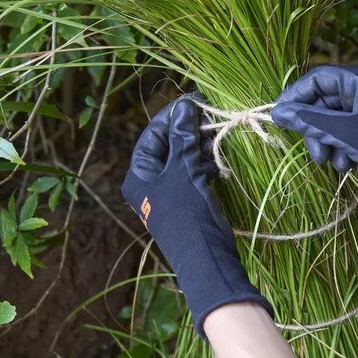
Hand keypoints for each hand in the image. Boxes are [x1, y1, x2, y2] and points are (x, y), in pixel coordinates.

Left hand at [121, 95, 271, 338]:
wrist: (205, 256)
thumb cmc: (187, 212)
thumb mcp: (183, 169)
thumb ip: (182, 136)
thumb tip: (184, 106)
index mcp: (138, 175)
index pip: (152, 134)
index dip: (173, 116)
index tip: (195, 101)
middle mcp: (149, 183)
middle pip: (168, 146)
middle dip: (190, 132)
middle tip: (211, 117)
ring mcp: (168, 193)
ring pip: (183, 160)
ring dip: (200, 147)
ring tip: (218, 137)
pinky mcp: (186, 202)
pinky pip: (193, 174)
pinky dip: (205, 165)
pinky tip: (219, 161)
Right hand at [271, 64, 357, 242]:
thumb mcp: (343, 132)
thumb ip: (309, 120)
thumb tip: (277, 113)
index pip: (318, 78)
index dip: (296, 96)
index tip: (279, 115)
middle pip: (323, 101)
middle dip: (315, 128)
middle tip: (313, 151)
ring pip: (331, 119)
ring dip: (326, 141)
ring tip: (330, 161)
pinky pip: (344, 130)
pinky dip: (340, 146)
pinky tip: (346, 164)